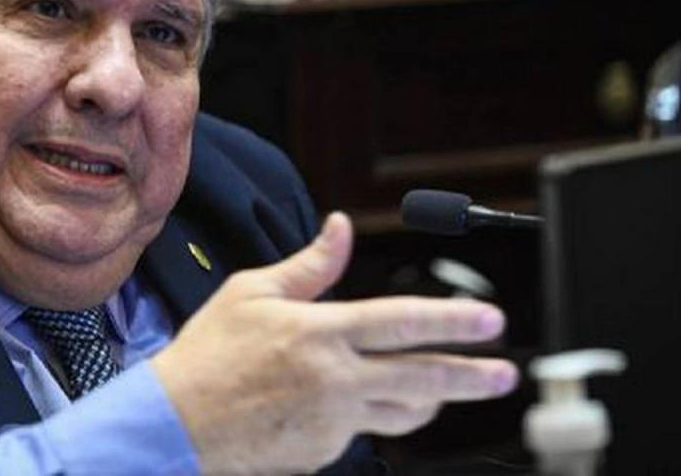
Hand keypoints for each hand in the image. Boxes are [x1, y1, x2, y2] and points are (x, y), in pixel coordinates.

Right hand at [150, 212, 518, 474]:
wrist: (176, 423)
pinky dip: (367, 414)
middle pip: (423, 377)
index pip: (403, 322)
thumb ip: (309, 265)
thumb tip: (341, 228)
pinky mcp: (324, 452)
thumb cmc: (208, 353)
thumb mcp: (252, 292)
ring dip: (431, 400)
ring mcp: (333, 422)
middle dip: (472, 375)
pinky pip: (362, 432)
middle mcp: (335, 379)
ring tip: (444, 389)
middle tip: (505, 374)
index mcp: (320, 333)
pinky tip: (350, 402)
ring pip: (405, 414)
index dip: (454, 321)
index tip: (489, 321)